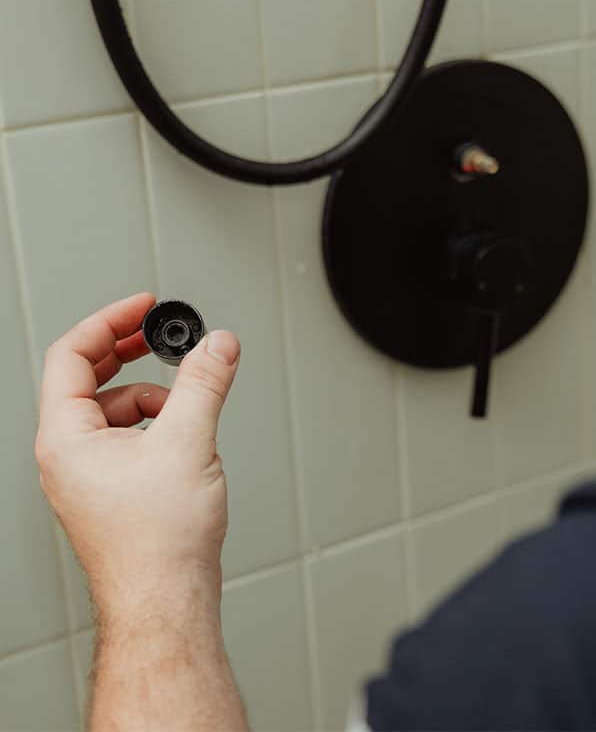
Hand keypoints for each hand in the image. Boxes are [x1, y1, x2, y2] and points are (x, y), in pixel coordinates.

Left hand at [34, 293, 240, 625]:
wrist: (167, 600)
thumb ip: (203, 383)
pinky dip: (159, 426)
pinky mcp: (115, 488)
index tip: (142, 307)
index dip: (109, 321)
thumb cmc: (159, 542)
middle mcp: (70, 454)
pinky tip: (187, 440)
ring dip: (154, 397)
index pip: (71, 354)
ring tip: (189, 411)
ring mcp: (90, 474)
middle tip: (158, 335)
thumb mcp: (188, 442)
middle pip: (88, 378)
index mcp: (67, 437)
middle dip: (128, 352)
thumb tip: (217, 344)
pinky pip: (131, 437)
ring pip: (117, 410)